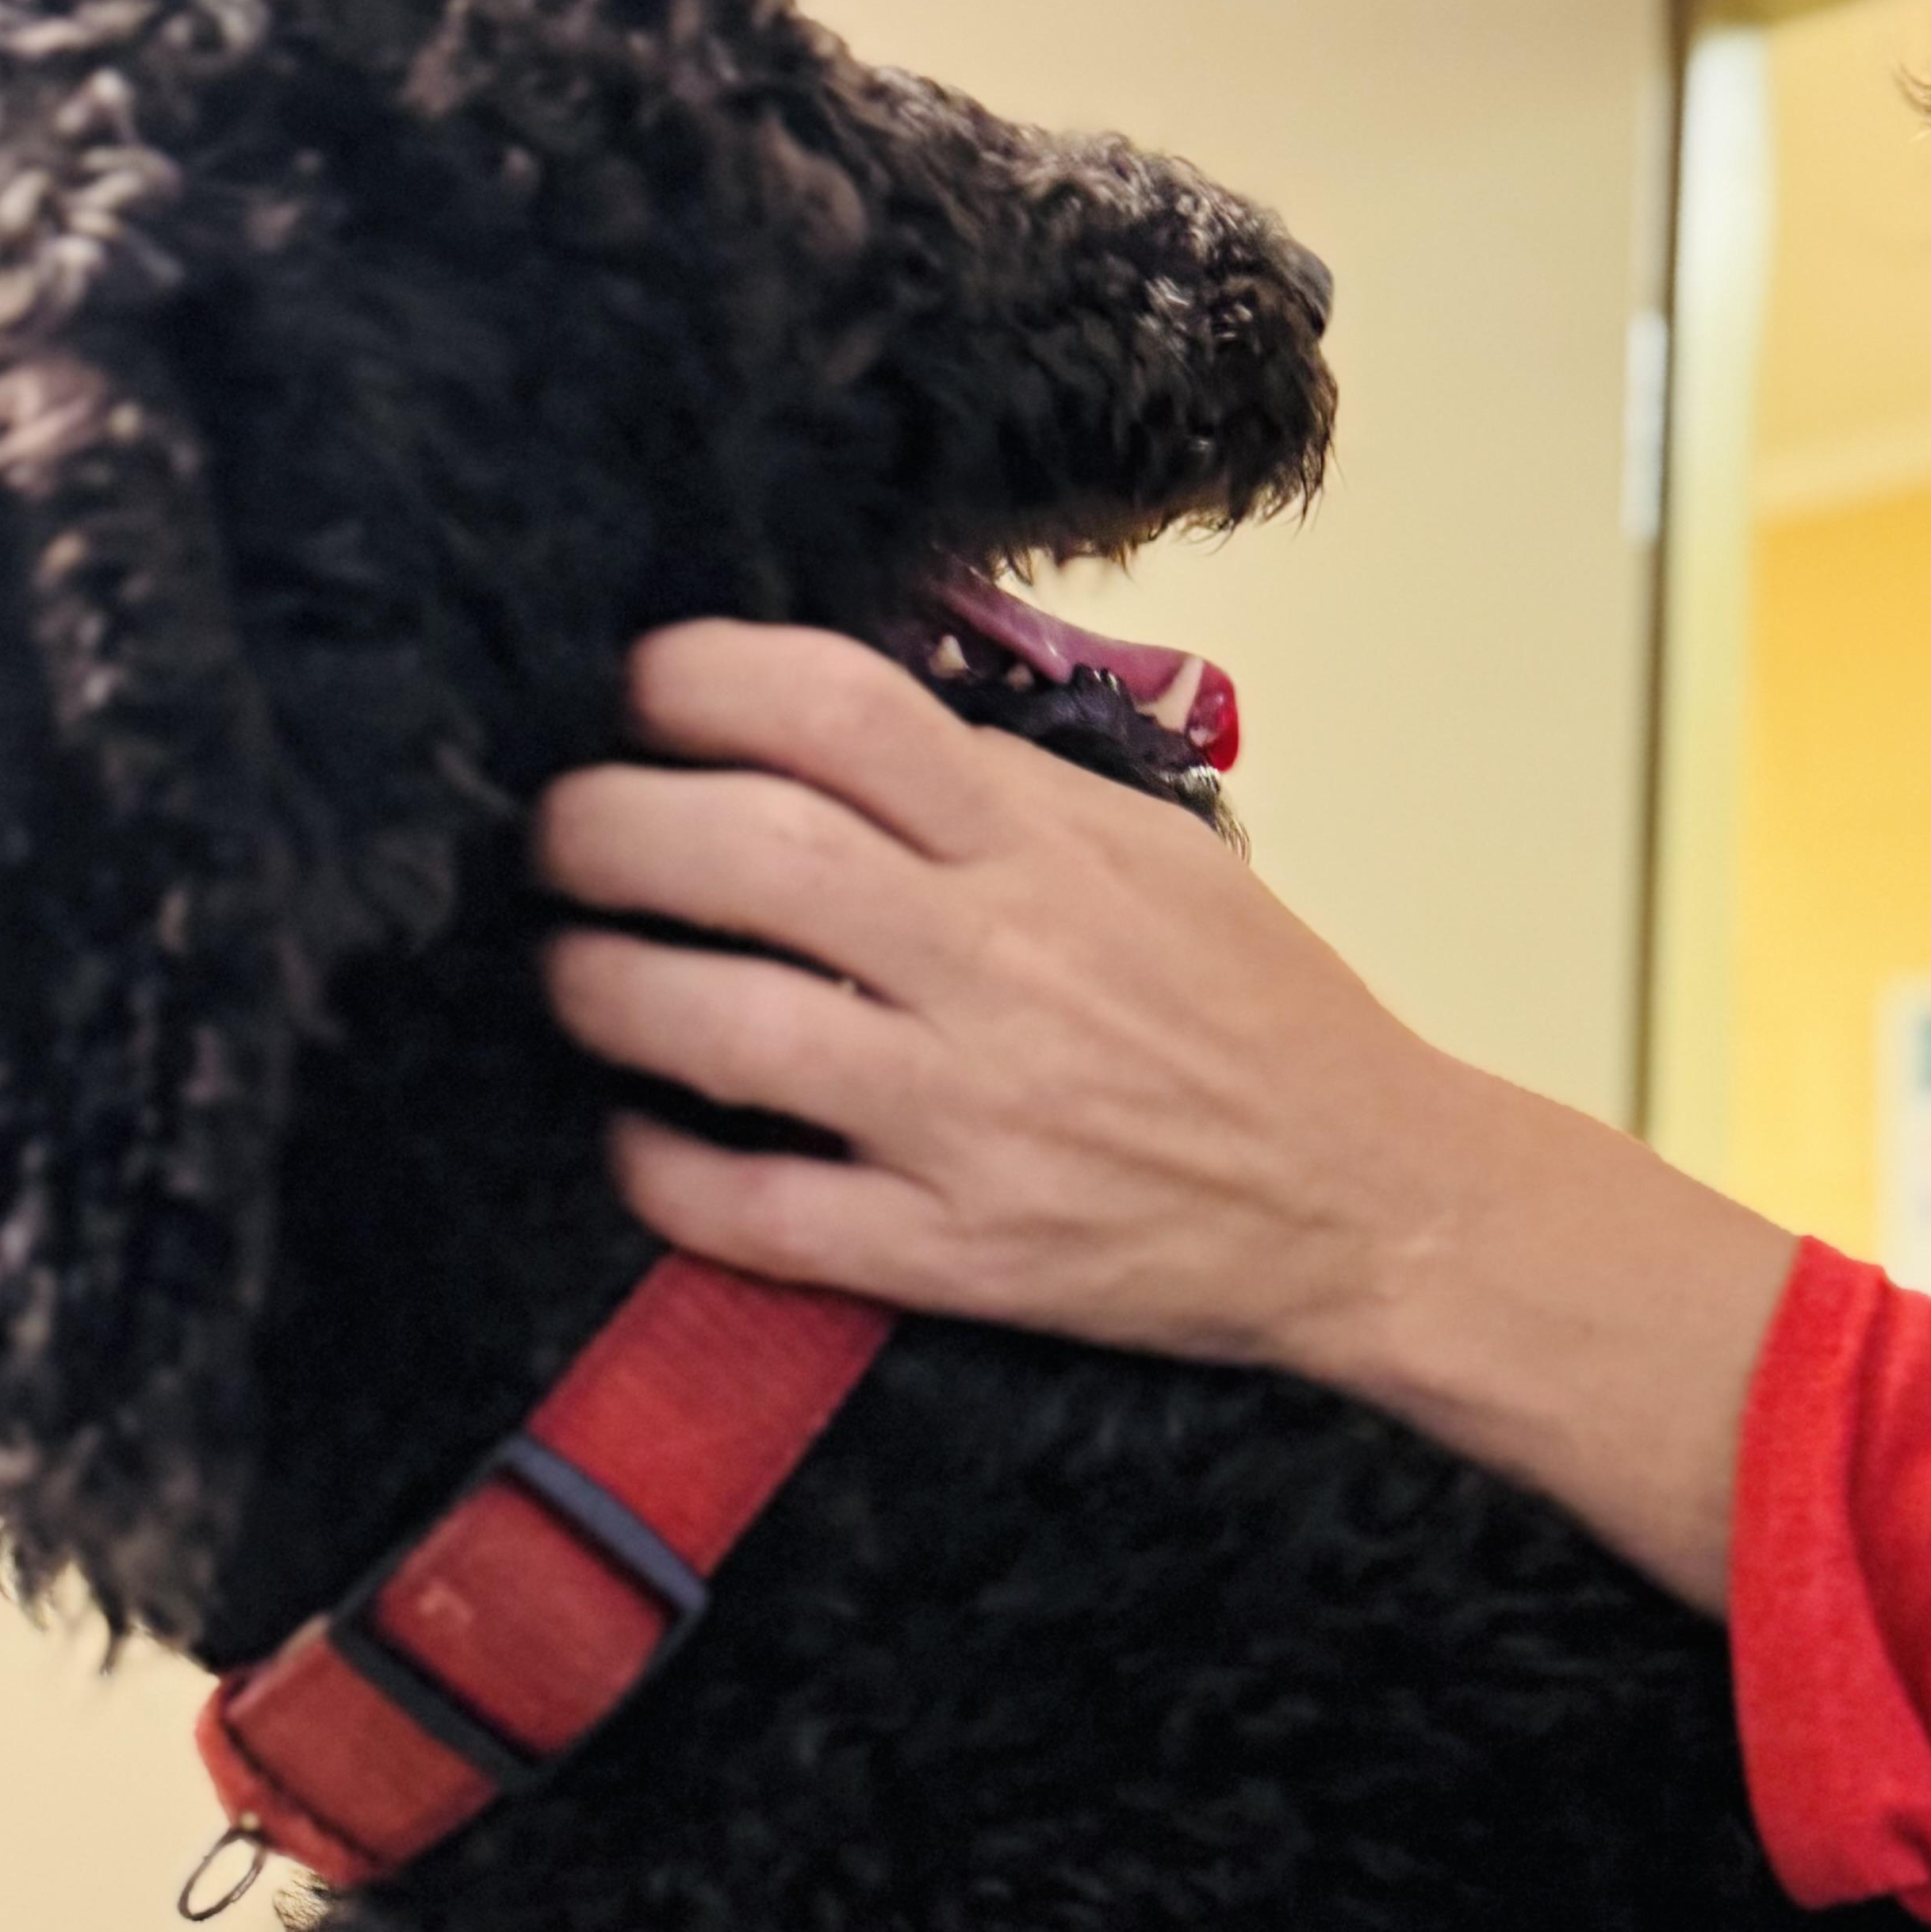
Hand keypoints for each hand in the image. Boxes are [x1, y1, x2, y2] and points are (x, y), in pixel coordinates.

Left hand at [536, 623, 1794, 1608]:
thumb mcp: (1153, 853)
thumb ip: (1000, 790)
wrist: (1373, 1204)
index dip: (702, 677)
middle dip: (605, 824)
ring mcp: (974, 1117)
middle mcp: (1001, 966)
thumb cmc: (1257, 1013)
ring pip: (724, 1027)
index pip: (842, 711)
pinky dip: (664, 1166)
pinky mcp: (959, 1254)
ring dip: (604, 986)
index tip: (637, 688)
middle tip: (558, 832)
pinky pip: (758, 1211)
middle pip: (750, 851)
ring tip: (571, 969)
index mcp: (1048, 847)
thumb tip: (826, 722)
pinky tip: (636, 1134)